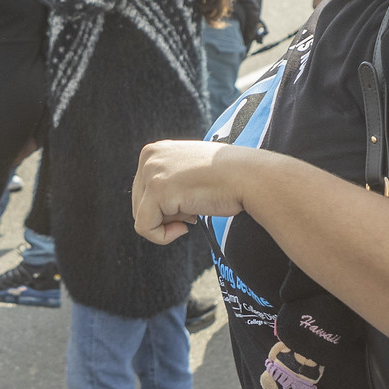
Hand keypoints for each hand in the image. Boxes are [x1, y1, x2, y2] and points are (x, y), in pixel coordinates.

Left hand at [132, 140, 247, 243]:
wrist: (249, 177)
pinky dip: (163, 237)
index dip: (166, 207)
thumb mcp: (190, 173)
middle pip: (139, 204)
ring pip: (141, 217)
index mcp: (155, 151)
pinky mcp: (157, 190)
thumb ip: (169, 182)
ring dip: (168, 224)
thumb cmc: (227, 179)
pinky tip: (187, 228)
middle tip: (194, 211)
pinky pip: (145, 228)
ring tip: (193, 213)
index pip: (143, 191)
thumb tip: (158, 209)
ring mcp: (151, 172)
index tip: (192, 202)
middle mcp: (149, 156)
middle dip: (166, 215)